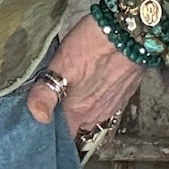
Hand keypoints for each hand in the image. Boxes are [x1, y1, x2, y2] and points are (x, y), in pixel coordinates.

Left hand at [24, 14, 144, 144]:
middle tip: (53, 112)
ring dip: (84, 112)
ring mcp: (115, 103)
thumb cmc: (93, 46)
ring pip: (94, 116)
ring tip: (71, 99)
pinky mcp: (125, 91)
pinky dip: (98, 101)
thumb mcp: (60, 65)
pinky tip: (93, 88)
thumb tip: (37, 117)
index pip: (65, 137)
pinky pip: (108, 104)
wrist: (131, 31)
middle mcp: (98, 113)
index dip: (53, 136)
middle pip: (80, 128)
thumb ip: (46, 94)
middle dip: (67, 124)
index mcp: (79, 111)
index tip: (41, 131)